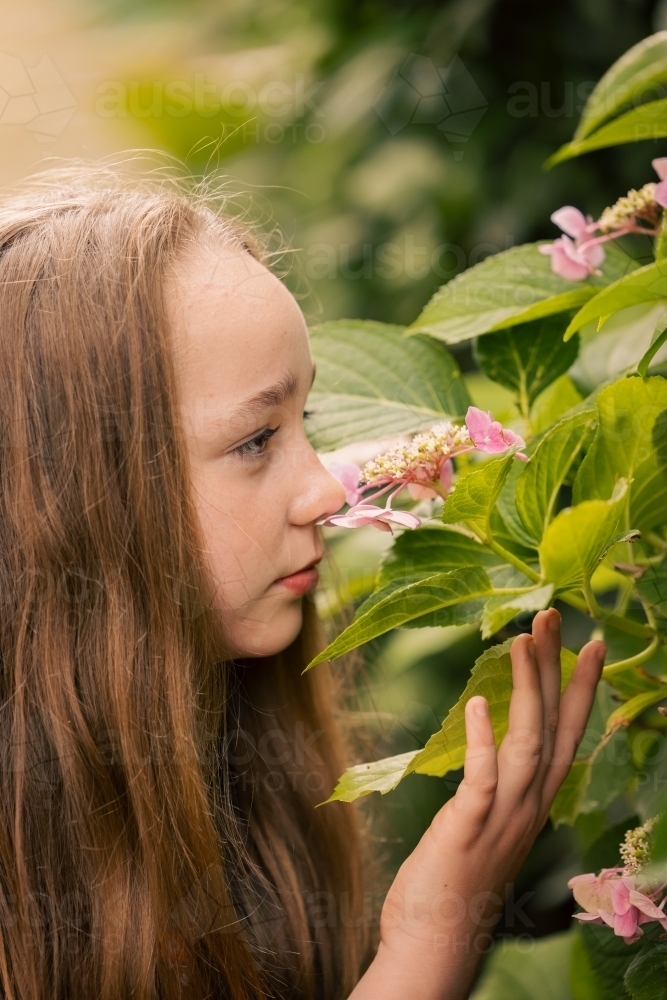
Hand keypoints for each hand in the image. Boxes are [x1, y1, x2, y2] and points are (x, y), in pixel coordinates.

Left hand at [349, 609, 604, 999]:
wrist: (433, 942)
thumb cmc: (454, 880)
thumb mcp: (487, 824)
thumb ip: (498, 786)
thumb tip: (496, 747)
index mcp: (533, 802)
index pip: (568, 735)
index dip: (581, 689)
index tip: (590, 645)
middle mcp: (528, 808)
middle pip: (555, 728)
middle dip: (559, 670)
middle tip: (557, 617)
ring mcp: (501, 820)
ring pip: (527, 745)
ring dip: (527, 691)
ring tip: (522, 640)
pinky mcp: (466, 831)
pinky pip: (482, 780)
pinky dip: (484, 741)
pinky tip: (476, 703)